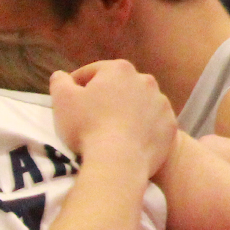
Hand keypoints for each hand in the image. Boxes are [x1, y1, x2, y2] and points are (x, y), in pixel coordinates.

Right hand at [52, 61, 176, 176]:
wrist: (119, 160)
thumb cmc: (87, 126)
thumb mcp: (62, 101)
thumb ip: (60, 82)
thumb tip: (60, 75)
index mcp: (119, 70)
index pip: (94, 71)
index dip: (78, 84)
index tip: (69, 98)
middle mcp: (145, 80)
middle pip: (119, 86)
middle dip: (106, 96)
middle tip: (91, 115)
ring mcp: (161, 103)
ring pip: (139, 103)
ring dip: (126, 111)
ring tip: (112, 130)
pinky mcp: (170, 124)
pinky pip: (153, 123)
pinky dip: (142, 128)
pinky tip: (128, 140)